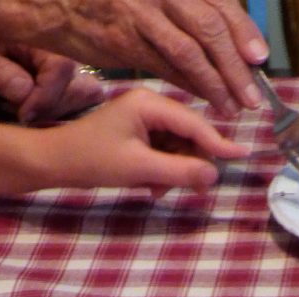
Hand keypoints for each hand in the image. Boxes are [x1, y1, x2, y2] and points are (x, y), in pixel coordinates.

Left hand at [0, 45, 105, 123]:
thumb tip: (26, 94)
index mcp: (33, 30)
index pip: (61, 68)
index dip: (47, 97)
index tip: (24, 115)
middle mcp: (51, 45)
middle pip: (73, 85)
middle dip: (50, 107)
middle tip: (20, 116)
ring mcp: (53, 62)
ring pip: (74, 95)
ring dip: (51, 111)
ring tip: (23, 114)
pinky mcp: (50, 77)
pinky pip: (65, 99)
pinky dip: (51, 110)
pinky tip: (31, 113)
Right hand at [25, 0, 268, 117]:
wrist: (48, 2)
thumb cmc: (102, 1)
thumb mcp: (147, 0)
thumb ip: (181, 13)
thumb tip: (221, 43)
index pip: (218, 1)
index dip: (243, 29)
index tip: (259, 56)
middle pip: (211, 25)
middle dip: (237, 63)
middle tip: (253, 93)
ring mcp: (141, 11)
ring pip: (193, 48)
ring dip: (219, 82)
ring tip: (234, 106)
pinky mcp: (125, 39)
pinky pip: (168, 65)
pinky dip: (192, 85)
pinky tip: (207, 100)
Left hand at [44, 88, 249, 193]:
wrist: (56, 162)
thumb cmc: (93, 161)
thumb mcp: (140, 169)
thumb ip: (180, 172)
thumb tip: (215, 175)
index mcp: (150, 104)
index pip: (194, 124)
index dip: (219, 143)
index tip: (243, 156)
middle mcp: (151, 105)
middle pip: (190, 135)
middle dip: (191, 163)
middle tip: (193, 190)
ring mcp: (146, 120)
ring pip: (180, 148)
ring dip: (176, 172)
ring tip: (159, 191)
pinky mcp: (141, 134)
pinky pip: (166, 153)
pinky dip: (164, 172)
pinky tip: (152, 187)